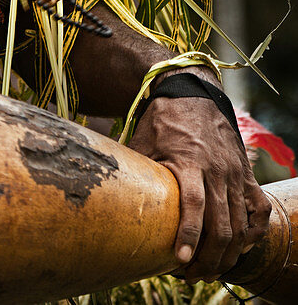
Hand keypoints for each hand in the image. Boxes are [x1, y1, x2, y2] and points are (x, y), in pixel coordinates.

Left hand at [129, 80, 270, 282]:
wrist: (193, 93)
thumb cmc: (163, 119)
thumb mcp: (143, 140)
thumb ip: (136, 169)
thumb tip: (111, 194)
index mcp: (189, 161)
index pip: (194, 204)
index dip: (189, 234)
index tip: (181, 259)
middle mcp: (217, 171)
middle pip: (221, 225)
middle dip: (208, 259)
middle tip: (191, 276)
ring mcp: (235, 174)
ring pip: (240, 226)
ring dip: (227, 255)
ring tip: (208, 271)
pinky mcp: (246, 175)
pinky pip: (259, 210)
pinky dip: (253, 234)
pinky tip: (237, 248)